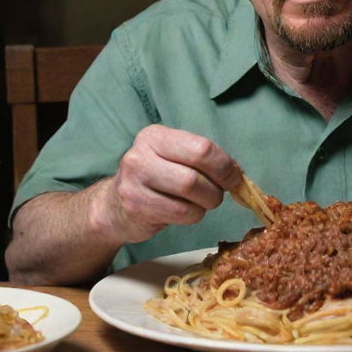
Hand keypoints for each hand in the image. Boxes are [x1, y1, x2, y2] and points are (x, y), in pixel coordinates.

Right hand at [90, 125, 241, 243]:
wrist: (115, 207)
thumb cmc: (157, 178)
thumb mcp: (176, 158)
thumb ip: (203, 159)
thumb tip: (236, 173)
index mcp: (155, 136)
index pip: (201, 148)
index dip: (224, 165)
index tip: (234, 176)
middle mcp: (140, 155)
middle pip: (195, 175)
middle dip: (217, 187)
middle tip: (220, 192)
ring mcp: (134, 182)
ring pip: (190, 195)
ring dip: (207, 203)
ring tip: (202, 202)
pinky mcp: (136, 208)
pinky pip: (181, 214)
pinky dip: (194, 215)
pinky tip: (186, 211)